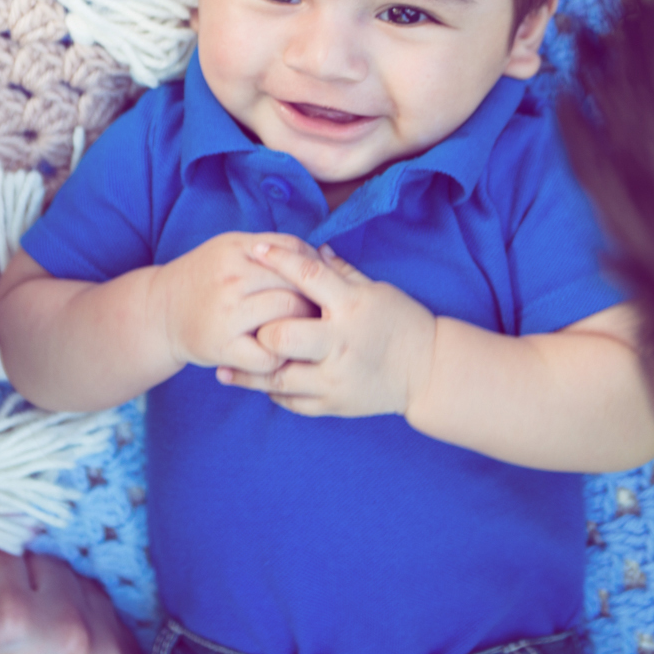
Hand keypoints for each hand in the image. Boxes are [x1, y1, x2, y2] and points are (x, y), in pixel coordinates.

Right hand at [0, 545, 142, 653]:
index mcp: (9, 614)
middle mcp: (67, 625)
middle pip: (43, 563)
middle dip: (19, 586)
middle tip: (0, 630)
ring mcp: (106, 649)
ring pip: (82, 587)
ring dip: (57, 605)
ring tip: (32, 649)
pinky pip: (110, 623)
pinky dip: (86, 633)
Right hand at [153, 232, 318, 373]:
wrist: (161, 310)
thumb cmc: (207, 277)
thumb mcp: (231, 249)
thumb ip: (272, 248)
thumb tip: (322, 257)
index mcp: (236, 249)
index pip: (293, 252)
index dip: (314, 268)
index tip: (322, 282)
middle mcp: (231, 279)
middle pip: (294, 286)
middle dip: (315, 300)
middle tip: (323, 312)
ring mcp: (226, 314)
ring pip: (287, 318)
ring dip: (303, 327)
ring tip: (306, 331)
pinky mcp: (221, 347)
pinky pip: (269, 356)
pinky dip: (282, 358)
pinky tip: (281, 353)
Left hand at [217, 241, 435, 417]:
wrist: (428, 371)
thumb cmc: (401, 322)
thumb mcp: (376, 290)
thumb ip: (341, 272)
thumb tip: (311, 249)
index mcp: (352, 307)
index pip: (308, 277)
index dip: (279, 260)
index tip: (255, 249)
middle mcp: (341, 342)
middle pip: (283, 335)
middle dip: (261, 328)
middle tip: (244, 324)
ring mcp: (336, 377)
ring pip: (279, 378)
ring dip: (250, 373)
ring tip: (224, 369)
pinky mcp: (335, 403)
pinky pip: (293, 402)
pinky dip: (273, 394)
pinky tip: (258, 385)